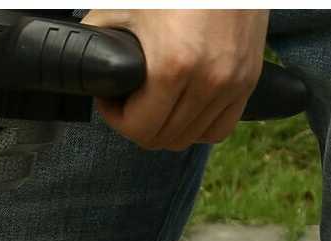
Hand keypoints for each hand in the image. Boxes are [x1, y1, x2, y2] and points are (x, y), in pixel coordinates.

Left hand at [82, 10, 267, 148]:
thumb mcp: (125, 6)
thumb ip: (98, 37)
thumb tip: (81, 62)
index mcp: (173, 66)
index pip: (139, 130)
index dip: (116, 119)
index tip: (111, 99)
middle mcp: (208, 81)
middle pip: (163, 138)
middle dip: (138, 123)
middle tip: (130, 98)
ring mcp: (233, 83)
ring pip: (190, 137)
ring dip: (167, 126)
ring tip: (155, 99)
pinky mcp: (248, 80)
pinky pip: (219, 128)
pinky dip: (198, 125)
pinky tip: (183, 106)